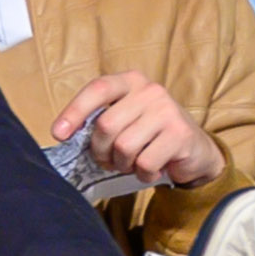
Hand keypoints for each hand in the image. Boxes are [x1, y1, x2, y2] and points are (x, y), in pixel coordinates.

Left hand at [51, 72, 219, 188]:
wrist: (195, 149)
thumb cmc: (151, 134)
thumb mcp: (127, 118)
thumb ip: (102, 120)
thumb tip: (66, 135)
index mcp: (131, 81)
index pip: (98, 89)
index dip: (74, 111)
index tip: (58, 134)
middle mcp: (150, 90)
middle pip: (106, 125)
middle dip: (102, 151)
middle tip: (109, 160)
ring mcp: (167, 110)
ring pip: (124, 147)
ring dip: (123, 164)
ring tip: (133, 163)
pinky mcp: (179, 134)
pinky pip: (145, 163)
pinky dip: (143, 174)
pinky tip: (152, 169)